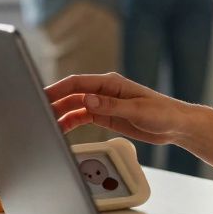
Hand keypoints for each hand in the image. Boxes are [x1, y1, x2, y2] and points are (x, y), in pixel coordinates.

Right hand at [45, 73, 193, 144]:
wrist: (175, 126)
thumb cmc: (162, 113)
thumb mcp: (136, 110)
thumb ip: (110, 106)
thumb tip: (88, 100)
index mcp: (111, 83)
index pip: (77, 83)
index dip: (57, 89)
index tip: (41, 96)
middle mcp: (104, 91)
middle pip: (72, 95)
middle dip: (54, 103)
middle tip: (37, 114)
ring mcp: (104, 104)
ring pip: (75, 107)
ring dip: (60, 114)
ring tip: (46, 125)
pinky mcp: (106, 116)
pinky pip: (82, 117)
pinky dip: (70, 123)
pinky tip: (61, 130)